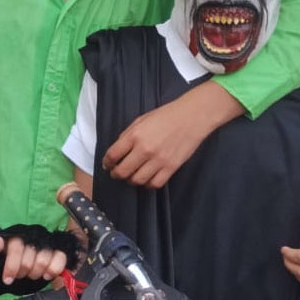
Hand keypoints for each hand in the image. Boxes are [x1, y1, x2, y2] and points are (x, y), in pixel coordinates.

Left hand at [0, 235, 69, 284]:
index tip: (7, 280)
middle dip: (22, 273)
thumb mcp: (2, 253)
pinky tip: (47, 276)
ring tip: (32, 275)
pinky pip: (61, 258)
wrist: (30, 259)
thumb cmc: (14, 258)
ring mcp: (47, 244)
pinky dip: (53, 269)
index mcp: (17, 236)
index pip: (15, 249)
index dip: (11, 266)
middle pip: (28, 261)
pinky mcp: (60, 250)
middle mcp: (33, 237)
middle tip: (21, 275)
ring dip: (36, 273)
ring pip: (42, 261)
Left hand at [104, 81, 235, 188]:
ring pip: (137, 181)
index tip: (107, 164)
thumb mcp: (141, 120)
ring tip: (132, 175)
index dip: (107, 162)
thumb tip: (116, 152)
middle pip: (122, 172)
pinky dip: (148, 184)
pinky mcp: (171, 167)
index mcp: (135, 135)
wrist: (192, 117)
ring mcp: (159, 160)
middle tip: (116, 173)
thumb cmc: (167, 115)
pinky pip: (155, 184)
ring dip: (131, 180)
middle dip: (116, 174)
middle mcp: (145, 149)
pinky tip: (147, 178)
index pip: (112, 155)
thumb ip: (127, 135)